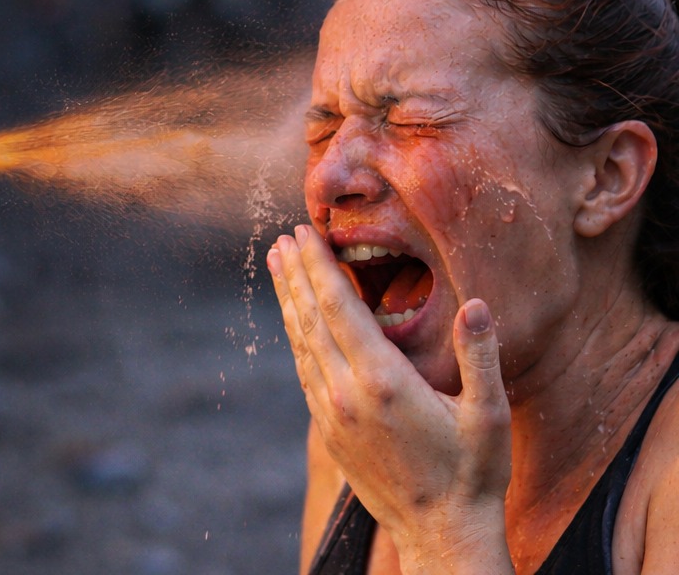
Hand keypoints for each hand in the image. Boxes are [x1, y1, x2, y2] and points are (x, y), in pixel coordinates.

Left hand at [268, 225, 511, 570]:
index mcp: (383, 381)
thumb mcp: (490, 415)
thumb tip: (478, 304)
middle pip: (312, 319)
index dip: (319, 267)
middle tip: (282, 238)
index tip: (305, 234)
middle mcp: (347, 393)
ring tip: (278, 266)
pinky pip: (304, 370)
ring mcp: (332, 413)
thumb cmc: (473, 474)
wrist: (441, 535)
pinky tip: (295, 320)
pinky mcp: (328, 430)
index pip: (341, 308)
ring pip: (302, 343)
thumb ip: (481, 356)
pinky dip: (296, 336)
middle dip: (296, 274)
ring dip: (289, 300)